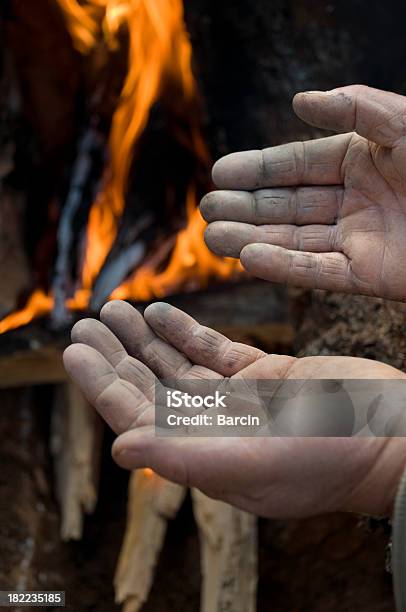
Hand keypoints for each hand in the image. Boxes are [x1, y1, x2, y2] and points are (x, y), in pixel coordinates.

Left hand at [63, 300, 405, 517]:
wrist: (389, 438)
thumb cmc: (328, 460)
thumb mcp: (255, 463)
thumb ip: (186, 457)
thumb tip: (119, 448)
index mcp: (204, 454)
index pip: (137, 417)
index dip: (102, 384)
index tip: (74, 350)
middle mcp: (213, 428)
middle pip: (150, 387)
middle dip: (115, 355)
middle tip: (84, 323)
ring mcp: (237, 400)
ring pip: (176, 365)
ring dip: (144, 339)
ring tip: (113, 310)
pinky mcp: (262, 374)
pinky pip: (213, 349)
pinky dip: (185, 331)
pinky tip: (159, 311)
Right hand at [201, 85, 405, 299]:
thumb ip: (356, 107)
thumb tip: (300, 100)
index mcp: (361, 161)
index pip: (297, 165)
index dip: (257, 169)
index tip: (219, 172)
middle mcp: (355, 201)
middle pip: (288, 206)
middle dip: (246, 208)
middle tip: (206, 209)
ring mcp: (359, 240)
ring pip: (295, 241)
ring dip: (253, 239)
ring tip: (213, 237)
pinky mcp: (369, 276)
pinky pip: (318, 271)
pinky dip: (284, 267)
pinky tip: (250, 259)